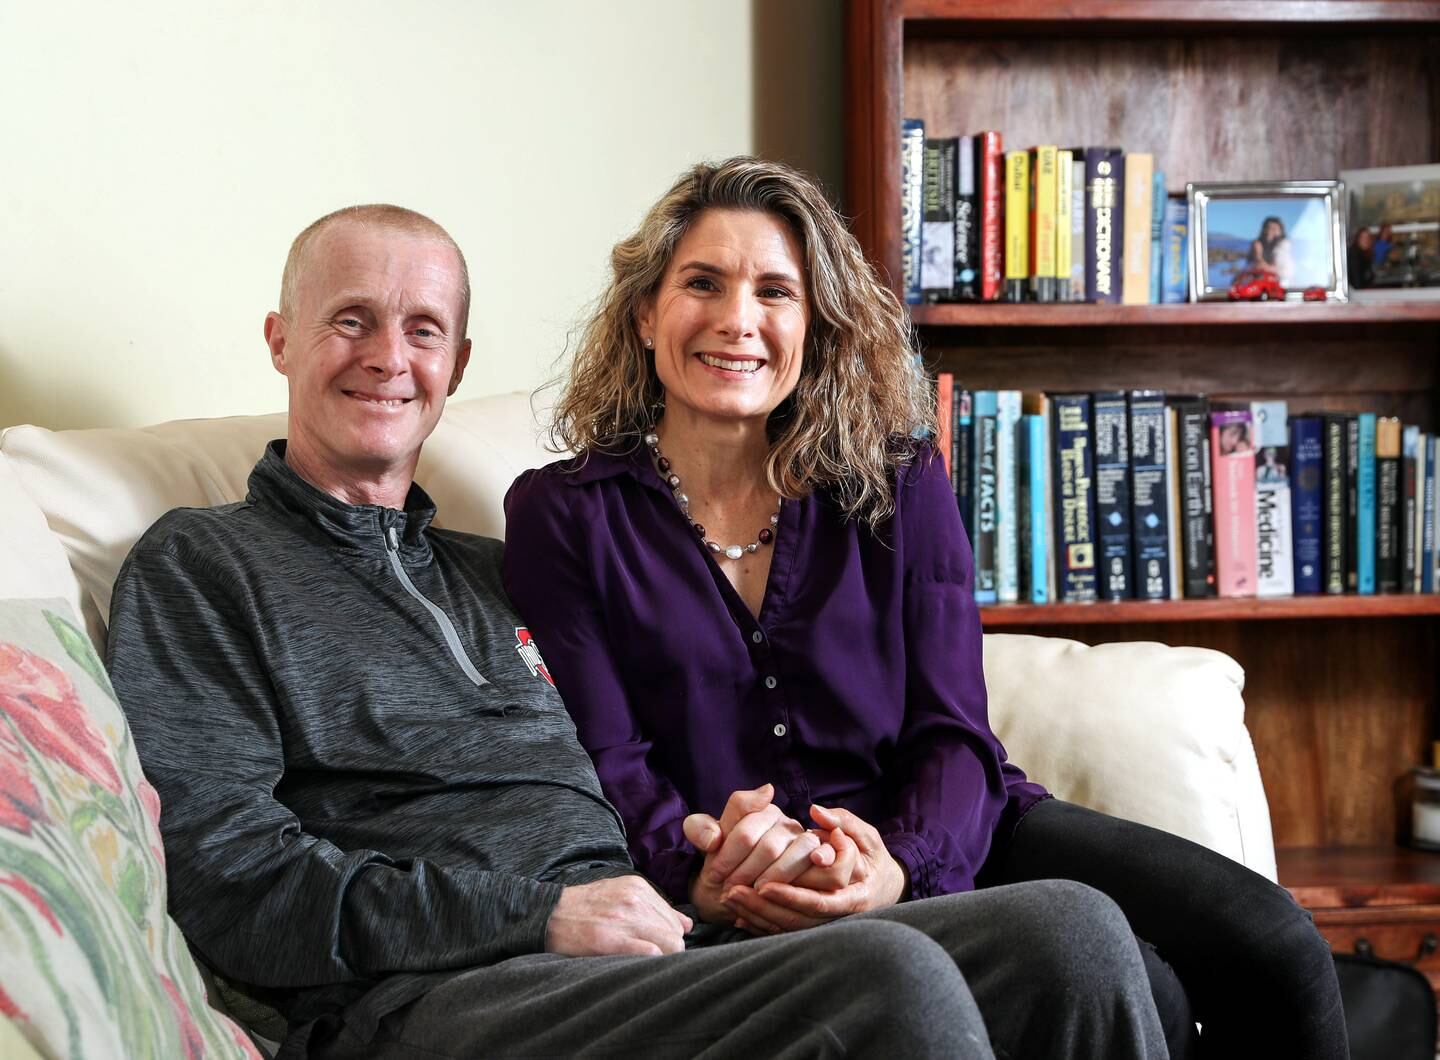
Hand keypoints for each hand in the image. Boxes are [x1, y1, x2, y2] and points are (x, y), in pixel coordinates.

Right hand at [545, 875, 692, 956]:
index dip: (669, 938)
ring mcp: (624, 919)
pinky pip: (650, 954)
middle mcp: (635, 900)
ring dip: (661, 958)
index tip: (656, 946)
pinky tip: (636, 963)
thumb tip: (687, 925)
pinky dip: (650, 961)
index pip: (676, 920)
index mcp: (639, 888)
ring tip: (641, 961)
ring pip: (669, 945)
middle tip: (650, 958)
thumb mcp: (622, 895)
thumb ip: (655, 907)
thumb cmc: (586, 908)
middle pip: (676, 935)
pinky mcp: (611, 940)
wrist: (549, 914)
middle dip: (669, 950)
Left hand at [683, 784, 834, 922]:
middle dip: (746, 873)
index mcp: (761, 810)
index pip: (745, 831)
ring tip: (751, 894)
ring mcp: (807, 843)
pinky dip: (792, 891)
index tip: (714, 876)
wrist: (734, 889)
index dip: (727, 857)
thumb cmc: (720, 863)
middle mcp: (788, 823)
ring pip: (797, 858)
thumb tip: (717, 835)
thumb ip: (701, 828)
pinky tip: (772, 898)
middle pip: (769, 847)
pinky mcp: (822, 866)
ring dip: (770, 881)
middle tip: (730, 891)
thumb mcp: (703, 842)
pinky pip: (818, 874)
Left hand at [727, 805, 907, 933]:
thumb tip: (817, 811)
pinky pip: (786, 932)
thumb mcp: (865, 835)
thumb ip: (843, 822)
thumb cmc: (872, 855)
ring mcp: (825, 925)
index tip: (762, 884)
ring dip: (757, 915)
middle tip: (731, 891)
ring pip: (788, 927)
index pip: (819, 900)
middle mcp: (838, 916)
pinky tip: (738, 915)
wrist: (881, 885)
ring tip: (728, 898)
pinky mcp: (813, 927)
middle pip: (797, 918)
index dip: (791, 894)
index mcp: (855, 895)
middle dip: (763, 907)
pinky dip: (761, 925)